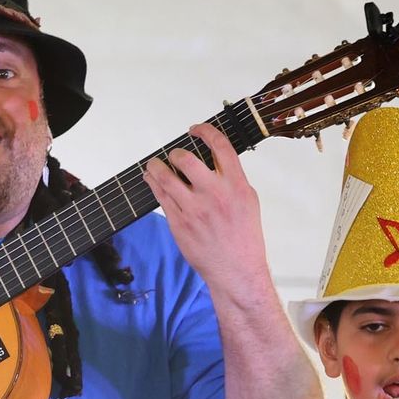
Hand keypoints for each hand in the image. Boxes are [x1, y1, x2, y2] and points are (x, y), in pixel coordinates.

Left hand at [142, 123, 271, 305]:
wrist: (236, 269)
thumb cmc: (244, 235)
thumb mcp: (248, 200)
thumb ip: (232, 177)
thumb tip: (214, 159)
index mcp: (236, 185)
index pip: (220, 146)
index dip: (205, 131)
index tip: (195, 129)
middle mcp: (214, 194)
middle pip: (187, 160)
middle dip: (176, 153)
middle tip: (174, 155)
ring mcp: (194, 209)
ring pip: (166, 178)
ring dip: (156, 167)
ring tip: (153, 164)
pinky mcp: (179, 223)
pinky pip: (160, 197)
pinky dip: (153, 185)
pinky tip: (151, 180)